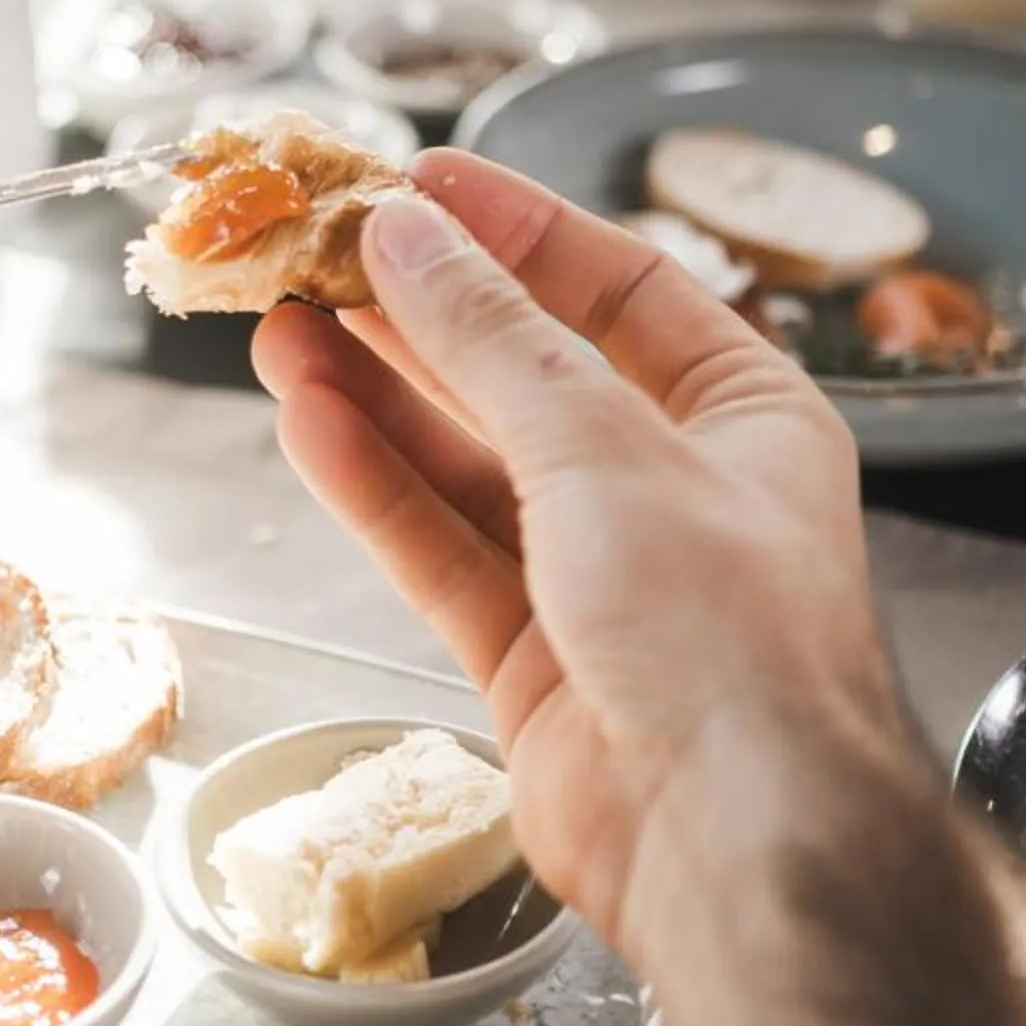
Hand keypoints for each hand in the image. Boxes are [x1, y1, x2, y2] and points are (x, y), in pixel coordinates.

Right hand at [251, 155, 922, 954]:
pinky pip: (440, 549)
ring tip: (280, 329)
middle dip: (420, 318)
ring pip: (467, 465)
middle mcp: (676, 489)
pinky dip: (374, 488)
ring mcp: (600, 580)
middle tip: (318, 257)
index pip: (622, 289)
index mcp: (745, 416)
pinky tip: (307, 425)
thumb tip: (408, 236)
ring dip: (374, 397)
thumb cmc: (727, 635)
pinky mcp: (532, 660)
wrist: (737, 841)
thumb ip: (491, 340)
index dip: (518, 232)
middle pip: (527, 376)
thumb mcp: (604, 446)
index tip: (419, 185)